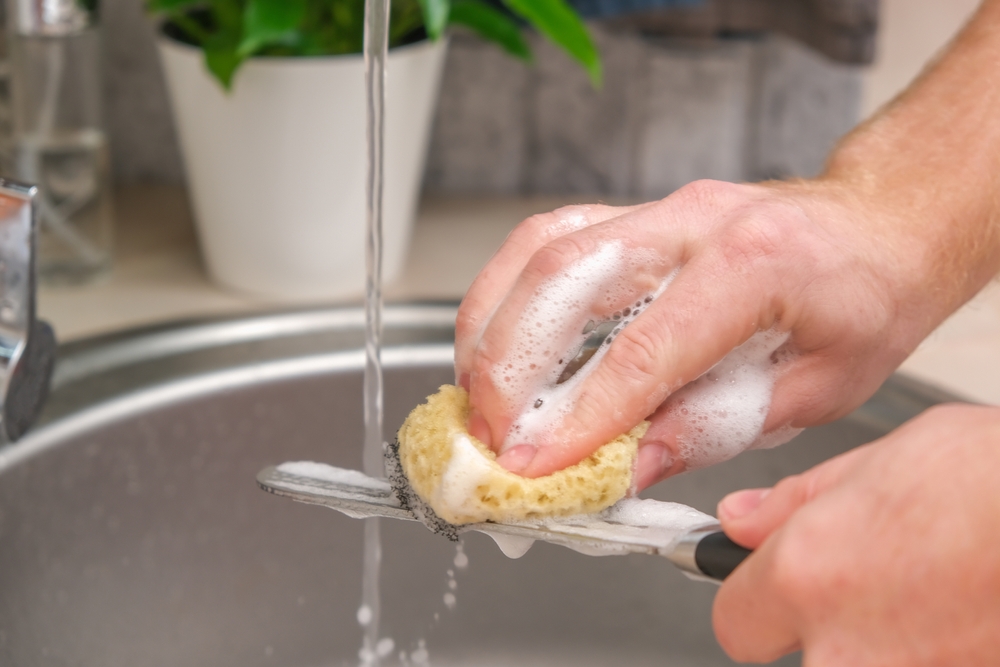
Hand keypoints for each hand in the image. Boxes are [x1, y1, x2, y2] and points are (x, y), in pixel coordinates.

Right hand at [455, 178, 941, 486]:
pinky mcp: (634, 216)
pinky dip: (507, 291)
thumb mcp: (814, 388)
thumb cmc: (864, 299)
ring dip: (491, 324)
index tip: (534, 465)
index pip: (642, 350)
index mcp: (754, 264)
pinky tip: (497, 338)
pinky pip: (549, 239)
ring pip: (541, 249)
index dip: (579, 417)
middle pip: (564, 279)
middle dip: (507, 367)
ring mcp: (658, 210)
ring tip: (475, 393)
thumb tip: (627, 468)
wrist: (878, 226)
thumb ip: (714, 428)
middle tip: (488, 435)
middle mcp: (693, 222)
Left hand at [713, 404, 999, 664]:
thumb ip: (795, 505)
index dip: (754, 598)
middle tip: (870, 590)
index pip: (733, 621)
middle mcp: (850, 653)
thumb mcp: (881, 462)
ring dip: (877, 645)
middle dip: (817, 632)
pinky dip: (928, 652)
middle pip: (790, 664)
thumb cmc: (998, 480)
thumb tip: (738, 523)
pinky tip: (956, 617)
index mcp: (810, 576)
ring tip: (926, 598)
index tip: (771, 586)